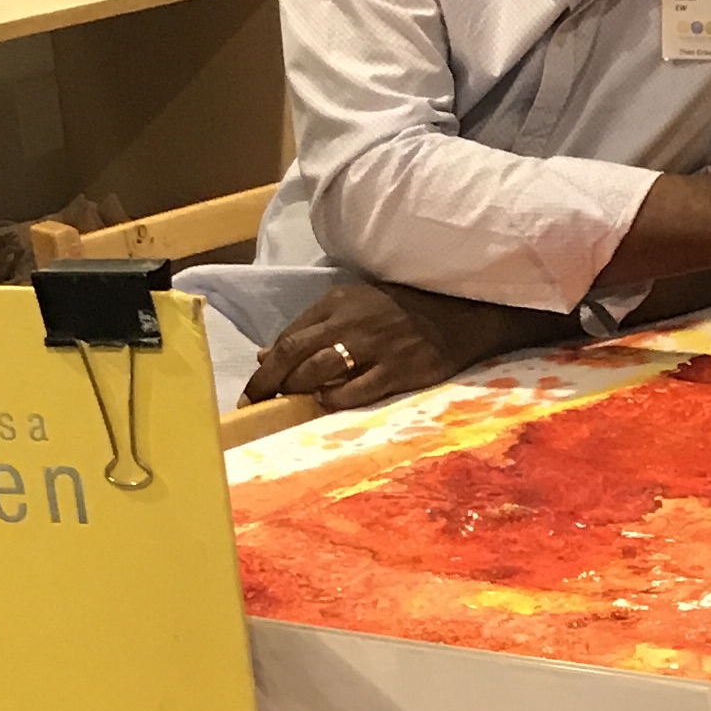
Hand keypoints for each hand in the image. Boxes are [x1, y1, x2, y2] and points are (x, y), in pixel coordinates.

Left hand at [244, 276, 563, 410]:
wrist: (458, 315)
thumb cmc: (401, 311)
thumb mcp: (352, 307)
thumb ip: (311, 328)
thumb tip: (266, 355)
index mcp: (336, 303)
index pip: (288, 337)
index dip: (266, 368)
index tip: (252, 390)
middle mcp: (350, 322)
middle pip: (295, 355)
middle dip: (269, 384)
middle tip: (256, 406)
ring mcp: (373, 347)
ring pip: (319, 372)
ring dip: (297, 392)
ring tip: (287, 408)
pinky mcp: (396, 370)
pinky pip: (355, 390)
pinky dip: (333, 400)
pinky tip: (325, 406)